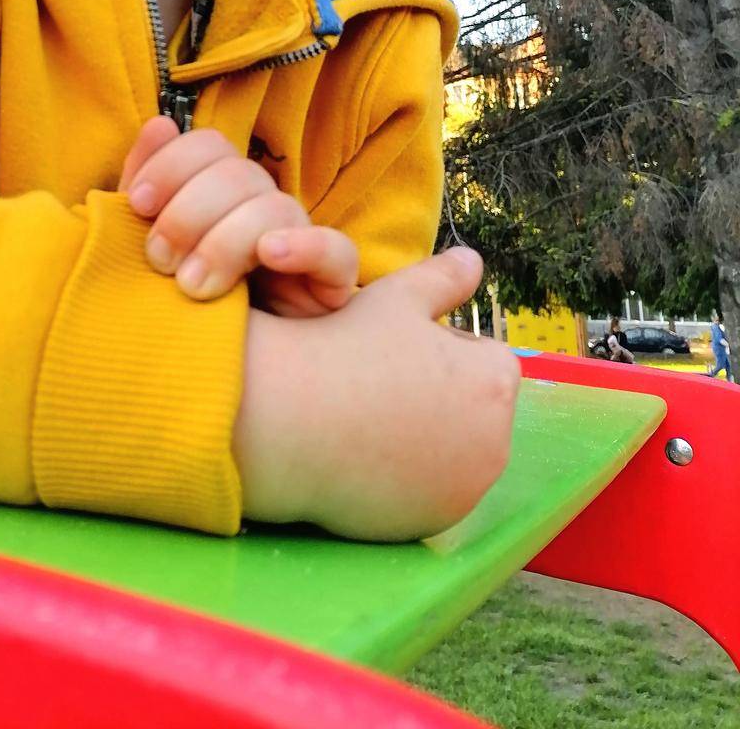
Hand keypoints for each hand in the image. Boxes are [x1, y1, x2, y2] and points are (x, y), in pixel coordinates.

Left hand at [120, 115, 357, 316]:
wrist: (226, 376)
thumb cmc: (180, 306)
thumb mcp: (152, 246)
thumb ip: (145, 188)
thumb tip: (159, 125)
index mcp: (220, 190)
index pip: (209, 146)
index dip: (172, 165)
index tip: (138, 205)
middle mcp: (263, 206)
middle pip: (238, 173)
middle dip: (189, 212)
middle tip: (159, 261)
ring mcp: (300, 239)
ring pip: (276, 207)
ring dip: (228, 240)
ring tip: (195, 287)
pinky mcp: (331, 281)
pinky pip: (337, 250)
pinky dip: (305, 245)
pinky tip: (270, 256)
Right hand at [233, 247, 521, 541]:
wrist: (287, 418)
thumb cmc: (345, 347)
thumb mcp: (398, 296)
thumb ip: (443, 278)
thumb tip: (474, 260)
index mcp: (495, 382)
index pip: (484, 358)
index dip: (440, 348)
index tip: (396, 350)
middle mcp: (496, 443)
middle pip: (474, 409)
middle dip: (442, 396)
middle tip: (380, 383)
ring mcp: (465, 490)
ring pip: (455, 453)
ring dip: (429, 439)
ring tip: (371, 417)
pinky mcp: (433, 524)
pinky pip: (430, 492)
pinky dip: (410, 478)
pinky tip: (366, 455)